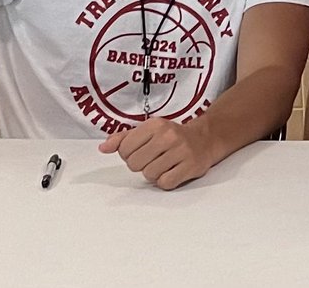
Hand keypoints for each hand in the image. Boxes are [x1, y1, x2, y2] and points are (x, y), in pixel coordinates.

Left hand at [99, 118, 215, 189]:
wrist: (205, 138)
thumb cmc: (172, 136)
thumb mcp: (148, 130)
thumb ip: (124, 138)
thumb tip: (103, 147)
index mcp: (155, 125)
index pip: (124, 149)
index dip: (128, 154)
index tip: (140, 150)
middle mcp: (168, 136)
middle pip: (134, 164)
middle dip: (141, 165)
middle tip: (153, 158)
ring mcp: (181, 151)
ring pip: (149, 175)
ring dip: (154, 174)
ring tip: (165, 164)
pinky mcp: (190, 166)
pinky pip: (165, 183)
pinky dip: (166, 181)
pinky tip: (173, 171)